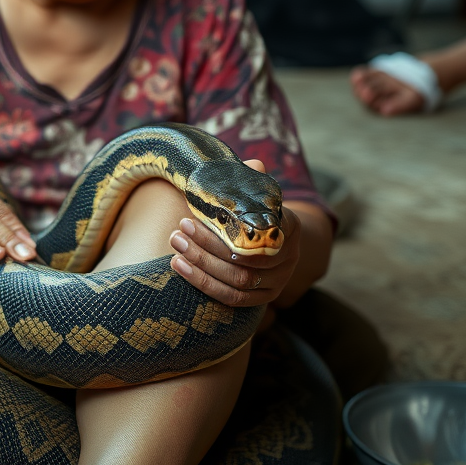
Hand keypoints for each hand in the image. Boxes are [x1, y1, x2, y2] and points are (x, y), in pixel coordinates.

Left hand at [167, 159, 301, 306]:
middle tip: (180, 227)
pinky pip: (232, 298)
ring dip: (201, 263)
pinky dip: (203, 283)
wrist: (267, 241)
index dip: (231, 230)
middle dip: (208, 243)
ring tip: (175, 243)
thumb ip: (251, 182)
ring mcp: (278, 282)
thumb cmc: (253, 212)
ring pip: (238, 279)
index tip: (199, 215)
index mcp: (290, 227)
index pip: (264, 231)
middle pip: (246, 258)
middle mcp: (289, 258)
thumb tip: (254, 164)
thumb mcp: (254, 195)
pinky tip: (178, 265)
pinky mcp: (262, 300)